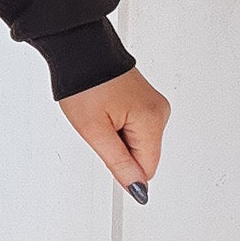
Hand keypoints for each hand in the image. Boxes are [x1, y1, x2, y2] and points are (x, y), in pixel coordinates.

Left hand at [57, 66, 168, 199]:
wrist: (79, 49)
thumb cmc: (84, 83)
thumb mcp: (95, 131)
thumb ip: (120, 164)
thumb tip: (139, 190)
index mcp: (152, 120)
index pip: (146, 168)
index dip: (122, 166)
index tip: (104, 146)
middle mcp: (160, 112)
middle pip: (143, 154)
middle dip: (119, 148)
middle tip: (100, 124)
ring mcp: (154, 104)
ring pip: (138, 141)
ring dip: (118, 135)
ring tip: (102, 113)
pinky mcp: (146, 100)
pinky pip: (136, 126)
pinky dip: (119, 123)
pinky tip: (107, 108)